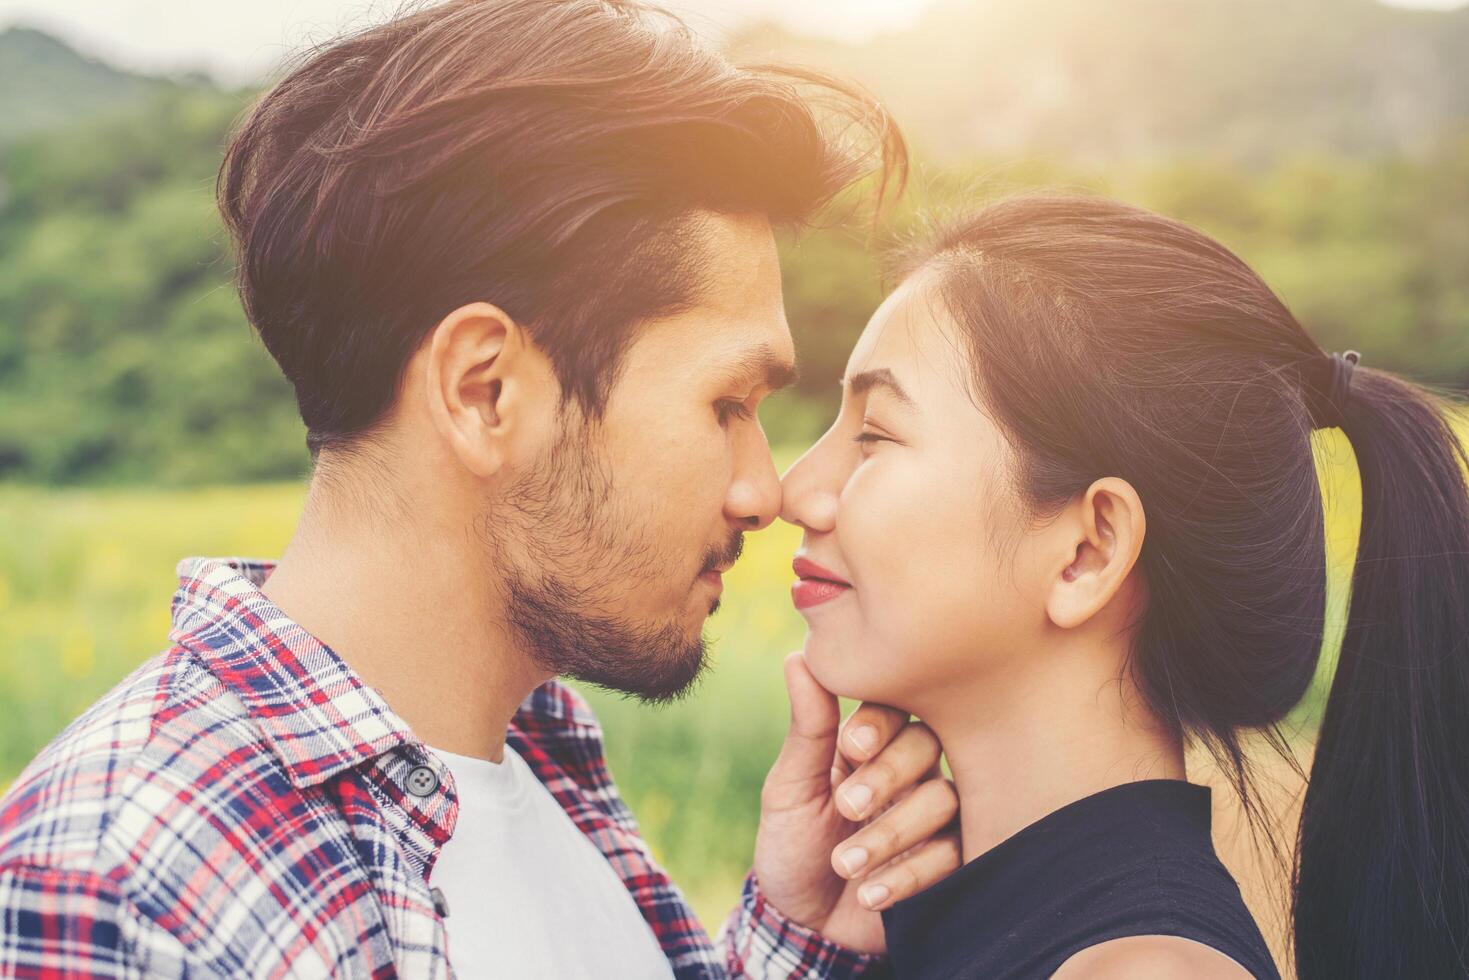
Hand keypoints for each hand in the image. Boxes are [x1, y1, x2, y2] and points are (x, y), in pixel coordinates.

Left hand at [752, 651, 960, 953]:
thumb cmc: (793, 843)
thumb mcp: (790, 787)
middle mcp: (909, 769)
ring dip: (891, 832)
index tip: (850, 747)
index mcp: (871, 741)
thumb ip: (807, 728)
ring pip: (944, 798)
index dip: (878, 722)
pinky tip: (870, 893)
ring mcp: (933, 813)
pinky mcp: (950, 859)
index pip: (894, 706)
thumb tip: (799, 656)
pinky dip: (908, 873)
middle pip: (929, 744)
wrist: (802, 921)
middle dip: (888, 774)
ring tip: (845, 863)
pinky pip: (953, 853)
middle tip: (846, 806)